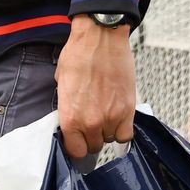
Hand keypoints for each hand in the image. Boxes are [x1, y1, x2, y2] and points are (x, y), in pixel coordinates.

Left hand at [56, 17, 135, 157]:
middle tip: (92, 123)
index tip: (79, 141)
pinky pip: (127, 134)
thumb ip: (67, 106)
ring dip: (108, 131)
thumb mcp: (61, 84)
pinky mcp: (128, 109)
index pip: (75, 150)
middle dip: (92, 137)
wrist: (100, 39)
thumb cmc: (79, 55)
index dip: (77, 146)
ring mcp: (111, 117)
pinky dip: (123, 130)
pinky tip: (119, 119)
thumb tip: (71, 117)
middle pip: (94, 146)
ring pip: (111, 139)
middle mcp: (90, 122)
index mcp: (70, 118)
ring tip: (106, 115)